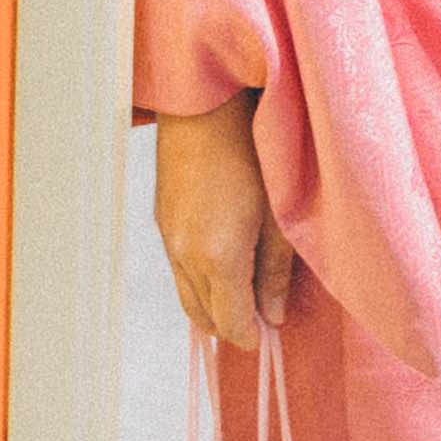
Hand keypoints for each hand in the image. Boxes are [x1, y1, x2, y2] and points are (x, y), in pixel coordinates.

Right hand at [152, 95, 295, 351]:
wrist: (206, 104)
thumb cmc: (254, 154)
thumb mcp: (280, 216)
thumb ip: (276, 272)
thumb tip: (275, 315)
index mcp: (217, 259)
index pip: (230, 324)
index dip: (252, 337)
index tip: (271, 334)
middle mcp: (185, 256)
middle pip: (204, 318)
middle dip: (232, 325)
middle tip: (262, 317)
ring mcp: (168, 238)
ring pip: (187, 296)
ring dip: (213, 304)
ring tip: (245, 292)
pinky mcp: (161, 220)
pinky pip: (178, 270)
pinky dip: (199, 280)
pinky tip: (223, 262)